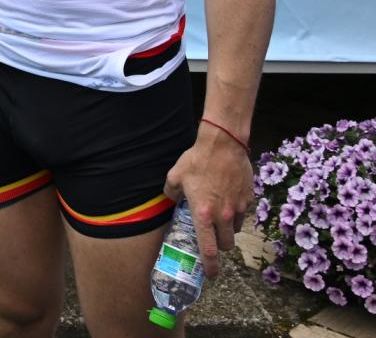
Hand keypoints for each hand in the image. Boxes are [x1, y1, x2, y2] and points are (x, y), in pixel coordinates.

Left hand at [163, 124, 253, 277]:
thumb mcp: (175, 176)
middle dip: (220, 246)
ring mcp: (238, 208)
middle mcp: (223, 216)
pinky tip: (227, 199)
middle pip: (226, 245)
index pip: (209, 250)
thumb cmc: (197, 160)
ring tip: (218, 214)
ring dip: (228, 229)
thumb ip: (170, 193)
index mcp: (203, 214)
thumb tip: (172, 199)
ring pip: (236, 230)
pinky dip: (236, 213)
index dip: (210, 266)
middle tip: (212, 237)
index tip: (210, 275)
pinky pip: (243, 214)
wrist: (223, 144)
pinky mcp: (249, 199)